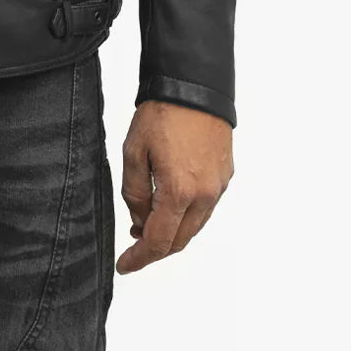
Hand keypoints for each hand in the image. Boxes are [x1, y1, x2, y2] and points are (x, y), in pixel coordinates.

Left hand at [116, 100, 233, 272]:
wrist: (194, 85)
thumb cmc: (163, 113)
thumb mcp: (134, 151)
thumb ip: (134, 192)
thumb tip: (140, 219)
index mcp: (179, 191)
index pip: (159, 241)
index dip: (140, 257)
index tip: (125, 265)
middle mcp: (204, 195)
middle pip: (179, 240)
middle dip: (155, 247)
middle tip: (133, 242)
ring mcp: (218, 186)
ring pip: (194, 225)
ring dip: (172, 230)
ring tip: (147, 220)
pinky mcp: (225, 175)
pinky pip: (205, 207)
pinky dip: (187, 214)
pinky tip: (170, 202)